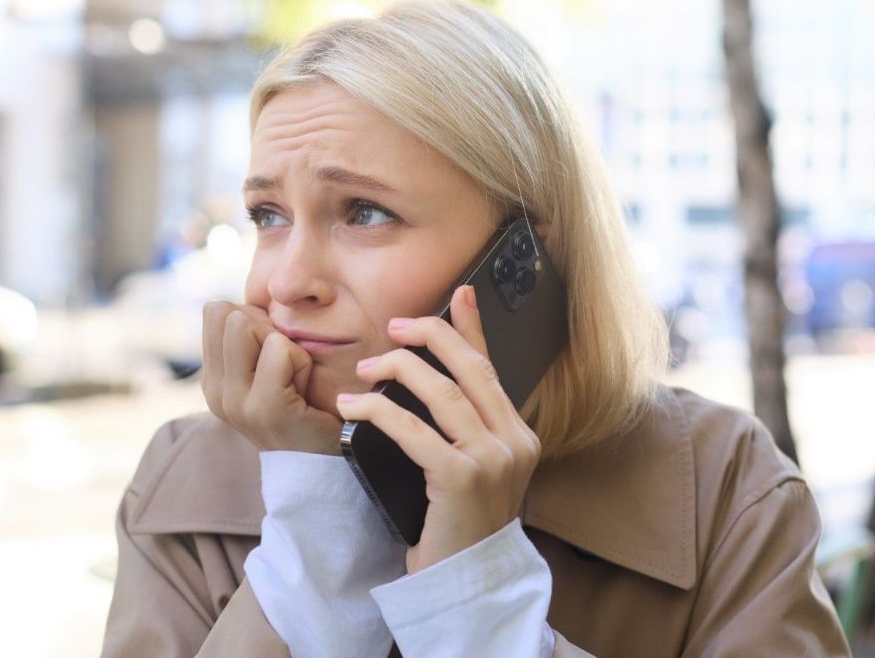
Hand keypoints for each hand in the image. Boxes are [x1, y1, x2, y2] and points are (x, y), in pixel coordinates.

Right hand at [201, 300, 343, 454]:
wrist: (324, 460)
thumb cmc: (306, 404)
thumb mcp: (268, 366)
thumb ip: (251, 335)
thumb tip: (249, 300)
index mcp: (212, 379)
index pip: (216, 311)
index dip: (254, 320)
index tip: (272, 355)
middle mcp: (214, 390)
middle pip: (230, 313)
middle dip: (268, 328)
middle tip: (287, 367)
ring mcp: (235, 402)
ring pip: (248, 325)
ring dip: (284, 344)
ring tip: (295, 378)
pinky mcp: (264, 407)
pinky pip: (280, 348)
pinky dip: (301, 360)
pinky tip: (305, 390)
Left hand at [335, 285, 541, 573]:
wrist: (464, 581)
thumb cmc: (459, 524)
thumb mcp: (469, 468)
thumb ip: (462, 425)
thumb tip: (433, 379)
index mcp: (520, 435)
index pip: (491, 369)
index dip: (471, 328)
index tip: (459, 292)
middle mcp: (514, 442)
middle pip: (470, 369)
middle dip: (429, 336)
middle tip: (393, 327)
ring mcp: (493, 460)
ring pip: (441, 392)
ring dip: (396, 371)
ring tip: (364, 369)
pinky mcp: (462, 478)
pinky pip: (414, 429)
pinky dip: (378, 411)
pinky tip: (354, 406)